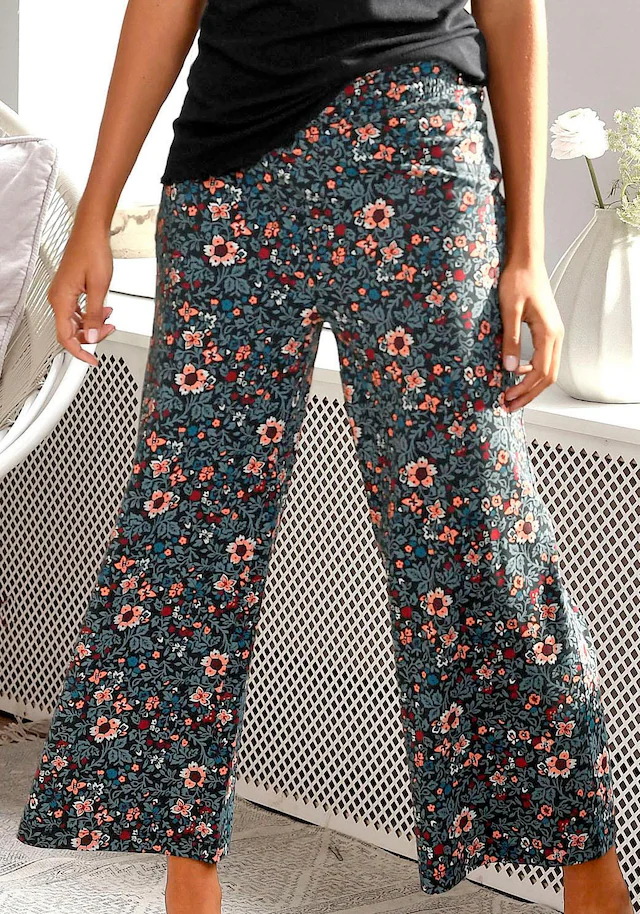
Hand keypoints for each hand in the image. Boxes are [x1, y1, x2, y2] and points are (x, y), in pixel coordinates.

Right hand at [48, 217, 115, 366]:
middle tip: (109, 331)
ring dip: (92, 324)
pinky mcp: (68, 289)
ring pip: (75, 321)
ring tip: (109, 320)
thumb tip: (92, 336)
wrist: (90, 232)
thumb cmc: (93, 252)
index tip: (92, 360)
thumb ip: (95, 315)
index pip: (66, 337)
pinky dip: (90, 314)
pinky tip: (103, 310)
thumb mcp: (100, 288)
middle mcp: (58, 298)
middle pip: (71, 331)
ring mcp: (62, 294)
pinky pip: (77, 310)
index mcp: (62, 300)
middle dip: (91, 335)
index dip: (80, 352)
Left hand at [499, 257, 564, 412]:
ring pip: (547, 369)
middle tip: (508, 406)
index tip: (506, 398)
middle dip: (528, 394)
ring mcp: (553, 333)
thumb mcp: (509, 312)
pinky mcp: (547, 330)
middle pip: (547, 376)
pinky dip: (531, 371)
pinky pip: (544, 358)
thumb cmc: (517, 281)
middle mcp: (555, 336)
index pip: (540, 373)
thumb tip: (509, 369)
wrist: (526, 261)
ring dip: (530, 385)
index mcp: (548, 333)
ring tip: (510, 394)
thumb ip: (510, 340)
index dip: (524, 390)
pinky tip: (515, 372)